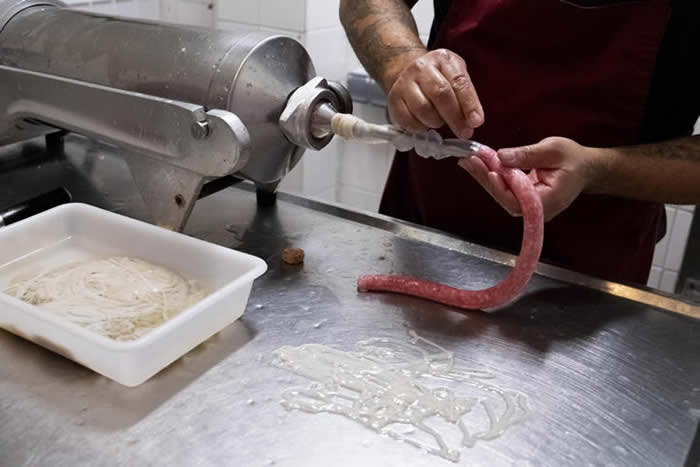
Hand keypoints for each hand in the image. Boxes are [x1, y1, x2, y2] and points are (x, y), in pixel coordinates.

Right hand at [385, 49, 483, 138]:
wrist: (407, 71)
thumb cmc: (437, 77)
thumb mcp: (455, 76)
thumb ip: (466, 96)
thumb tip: (473, 121)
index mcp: (442, 59)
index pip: (459, 82)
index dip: (469, 104)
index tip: (476, 122)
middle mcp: (421, 67)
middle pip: (440, 94)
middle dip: (454, 117)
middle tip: (463, 131)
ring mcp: (405, 83)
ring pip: (423, 109)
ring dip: (436, 122)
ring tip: (440, 121)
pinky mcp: (394, 99)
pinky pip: (408, 120)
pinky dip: (420, 127)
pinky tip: (425, 123)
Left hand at [459, 137, 601, 221]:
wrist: (584, 168)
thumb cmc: (573, 159)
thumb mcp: (553, 150)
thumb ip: (527, 155)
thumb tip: (501, 157)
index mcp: (548, 201)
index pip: (519, 201)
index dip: (503, 188)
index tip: (490, 171)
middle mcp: (536, 210)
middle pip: (505, 198)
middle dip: (486, 179)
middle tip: (469, 161)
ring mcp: (527, 206)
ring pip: (501, 194)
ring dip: (484, 176)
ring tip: (468, 161)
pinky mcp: (521, 199)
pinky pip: (504, 189)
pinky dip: (490, 175)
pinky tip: (477, 164)